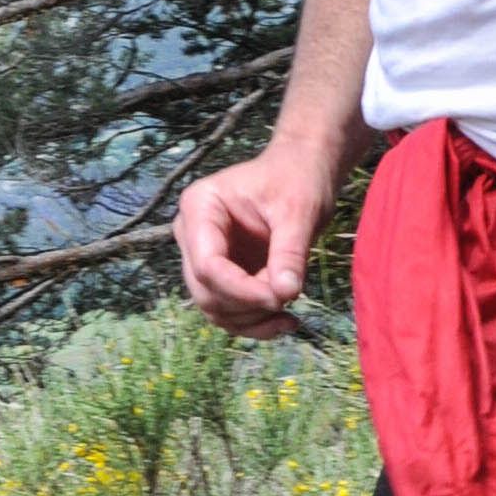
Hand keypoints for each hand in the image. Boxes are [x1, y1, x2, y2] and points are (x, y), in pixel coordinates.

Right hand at [174, 137, 339, 335]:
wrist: (303, 172)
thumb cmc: (298, 180)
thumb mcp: (299, 212)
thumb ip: (290, 253)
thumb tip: (286, 293)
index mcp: (200, 207)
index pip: (207, 264)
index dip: (241, 290)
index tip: (280, 298)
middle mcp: (192, 234)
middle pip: (205, 289)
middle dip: (247, 305)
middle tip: (287, 302)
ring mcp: (203, 256)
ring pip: (214, 307)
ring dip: (251, 319)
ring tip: (290, 313)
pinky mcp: (221, 274)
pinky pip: (228, 311)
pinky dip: (254, 323)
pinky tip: (285, 322)